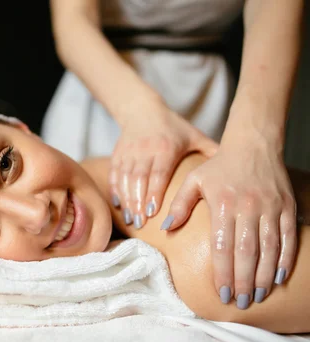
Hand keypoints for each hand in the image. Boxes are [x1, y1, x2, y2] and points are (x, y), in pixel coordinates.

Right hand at [109, 102, 217, 228]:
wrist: (141, 109)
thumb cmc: (172, 127)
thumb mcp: (193, 136)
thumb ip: (210, 152)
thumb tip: (234, 173)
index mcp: (165, 147)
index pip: (158, 173)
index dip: (154, 193)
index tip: (153, 212)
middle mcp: (145, 150)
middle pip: (140, 179)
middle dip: (139, 203)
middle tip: (140, 224)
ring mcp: (129, 152)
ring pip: (126, 179)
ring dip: (127, 200)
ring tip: (130, 219)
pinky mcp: (118, 154)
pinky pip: (115, 174)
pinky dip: (116, 191)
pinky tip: (119, 206)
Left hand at [163, 139, 296, 308]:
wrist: (254, 145)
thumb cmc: (219, 166)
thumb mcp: (193, 181)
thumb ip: (179, 205)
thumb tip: (166, 229)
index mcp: (222, 204)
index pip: (222, 245)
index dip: (222, 272)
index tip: (221, 293)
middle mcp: (248, 208)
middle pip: (246, 251)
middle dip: (244, 281)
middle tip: (241, 303)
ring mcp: (270, 208)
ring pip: (270, 248)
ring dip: (264, 275)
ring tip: (258, 296)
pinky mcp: (286, 207)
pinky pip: (288, 237)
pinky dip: (285, 259)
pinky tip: (279, 278)